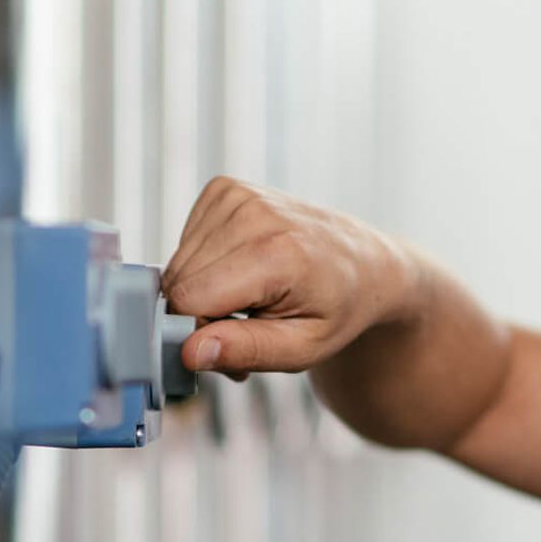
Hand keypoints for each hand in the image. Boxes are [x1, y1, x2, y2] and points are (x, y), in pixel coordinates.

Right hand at [163, 177, 416, 377]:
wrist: (363, 263)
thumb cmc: (337, 308)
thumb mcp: (303, 348)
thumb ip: (245, 349)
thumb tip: (190, 351)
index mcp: (275, 253)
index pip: (189, 300)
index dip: (200, 331)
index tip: (235, 341)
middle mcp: (253, 213)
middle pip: (179, 282)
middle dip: (202, 315)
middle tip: (247, 325)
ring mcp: (237, 195)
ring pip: (177, 264)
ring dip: (203, 292)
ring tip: (249, 300)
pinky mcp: (225, 189)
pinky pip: (185, 242)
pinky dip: (205, 265)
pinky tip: (241, 270)